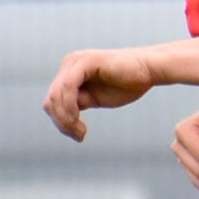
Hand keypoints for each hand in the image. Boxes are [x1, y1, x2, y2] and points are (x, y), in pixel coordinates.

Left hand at [42, 47, 158, 141]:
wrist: (149, 69)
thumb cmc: (127, 84)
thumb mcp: (95, 98)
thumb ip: (77, 104)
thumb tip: (61, 116)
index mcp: (69, 73)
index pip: (52, 102)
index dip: (61, 123)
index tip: (79, 136)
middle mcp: (68, 64)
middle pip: (50, 101)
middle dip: (62, 123)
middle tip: (80, 136)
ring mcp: (75, 62)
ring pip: (55, 97)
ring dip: (66, 119)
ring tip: (82, 132)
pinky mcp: (84, 62)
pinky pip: (67, 88)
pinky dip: (70, 108)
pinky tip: (80, 120)